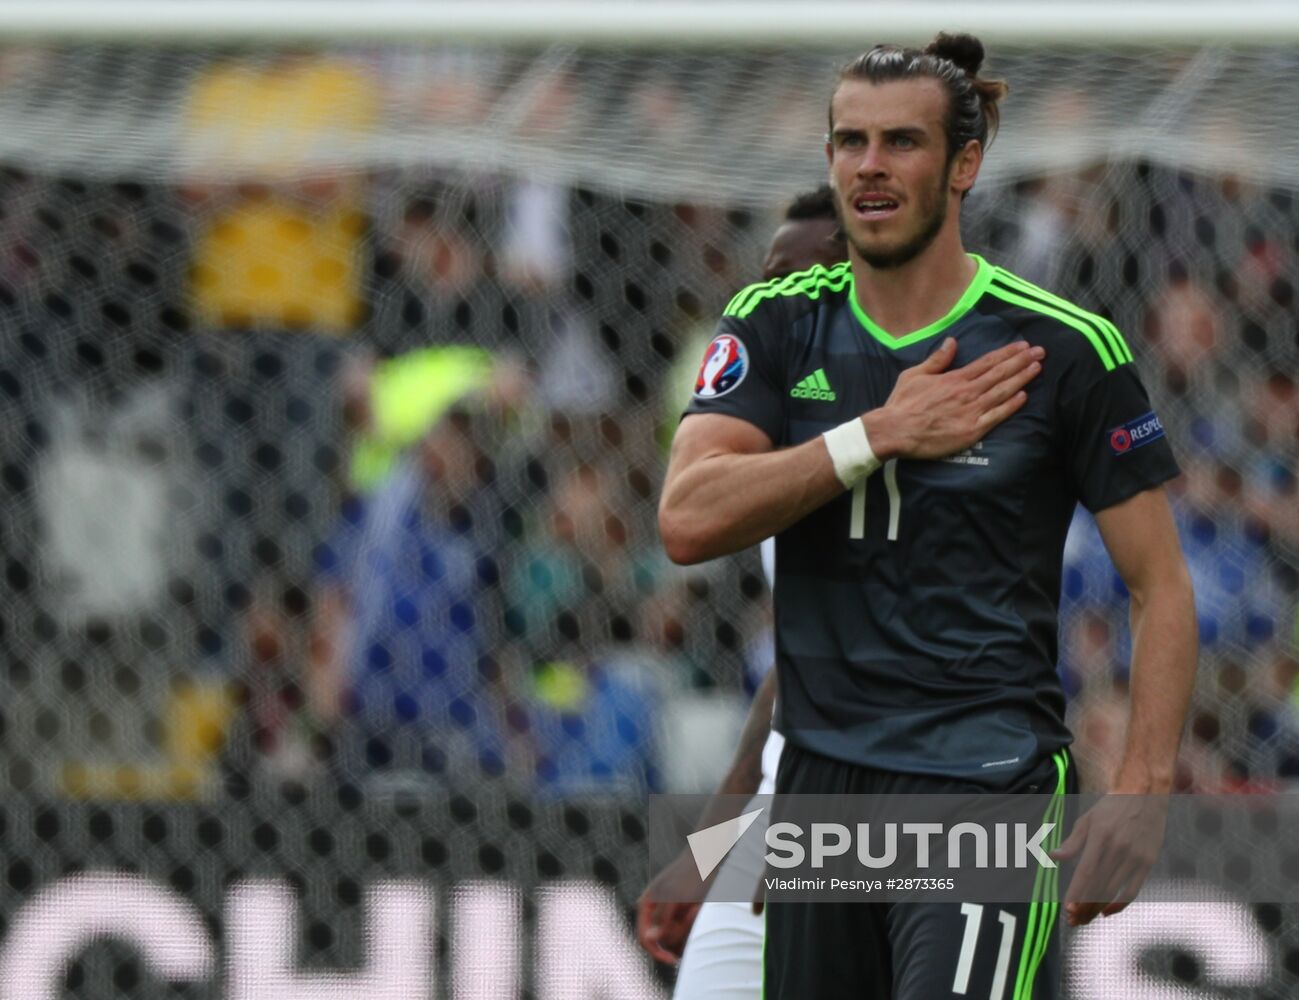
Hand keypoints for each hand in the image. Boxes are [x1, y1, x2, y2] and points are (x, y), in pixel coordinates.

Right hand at [636, 852, 703, 963]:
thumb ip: (661, 918)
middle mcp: (655, 912)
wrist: (706, 858)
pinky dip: (691, 923)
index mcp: (646, 906)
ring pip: (674, 936)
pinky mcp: (680, 914)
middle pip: (661, 939)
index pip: (644, 939)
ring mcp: (668, 913)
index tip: (673, 960)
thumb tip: (648, 939)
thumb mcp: (674, 896)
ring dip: (687, 927)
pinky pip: (683, 930)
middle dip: (678, 931)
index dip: (656, 952)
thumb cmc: (690, 875)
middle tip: (693, 912)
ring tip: (697, 907)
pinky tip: (698, 908)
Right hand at [864, 338, 1044, 460]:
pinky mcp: (971, 430)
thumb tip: (952, 342)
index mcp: (955, 378)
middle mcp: (967, 392)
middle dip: (1022, 361)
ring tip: (1038, 368)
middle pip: (1000, 373)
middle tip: (1040, 352)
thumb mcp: (915, 374)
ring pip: (1002, 392)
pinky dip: (1011, 405)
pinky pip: (996, 416)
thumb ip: (937, 359)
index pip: (987, 362)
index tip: (1023, 346)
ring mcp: (971, 412)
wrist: (895, 430)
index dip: (1007, 353)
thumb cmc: (902, 403)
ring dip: (1022, 378)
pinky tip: (1023, 396)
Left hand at [1050, 794, 1168, 925]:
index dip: (1076, 892)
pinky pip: (1133, 890)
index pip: (1086, 872)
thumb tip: (1053, 857)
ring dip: (1097, 908)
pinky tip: (1106, 911)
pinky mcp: (1148, 863)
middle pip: (1099, 886)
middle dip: (1084, 906)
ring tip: (1084, 919)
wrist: (1145, 795)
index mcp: (1100, 837)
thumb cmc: (1111, 807)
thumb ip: (1072, 842)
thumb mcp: (1088, 819)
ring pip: (1114, 891)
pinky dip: (1120, 904)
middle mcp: (1118, 849)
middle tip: (1072, 920)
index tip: (1067, 908)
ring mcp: (1135, 857)